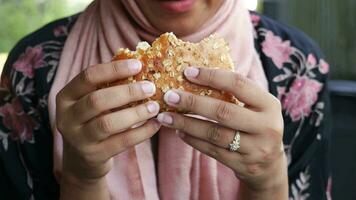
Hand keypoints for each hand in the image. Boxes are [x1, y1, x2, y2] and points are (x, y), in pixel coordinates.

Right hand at [56, 59, 160, 182]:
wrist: (81, 161)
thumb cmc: (92, 121)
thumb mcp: (92, 101)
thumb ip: (108, 84)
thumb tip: (138, 63)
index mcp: (66, 97)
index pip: (88, 76)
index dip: (114, 69)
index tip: (138, 65)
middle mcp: (67, 117)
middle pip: (97, 100)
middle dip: (127, 92)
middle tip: (150, 87)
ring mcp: (78, 139)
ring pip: (108, 123)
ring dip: (136, 113)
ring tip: (155, 107)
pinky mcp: (94, 156)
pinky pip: (122, 142)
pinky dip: (142, 132)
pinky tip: (155, 124)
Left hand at [157, 67, 287, 196]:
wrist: (270, 165)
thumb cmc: (256, 126)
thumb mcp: (255, 107)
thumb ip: (235, 93)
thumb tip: (194, 74)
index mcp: (269, 104)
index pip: (239, 84)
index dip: (212, 76)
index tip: (188, 72)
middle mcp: (266, 126)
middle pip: (223, 111)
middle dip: (193, 102)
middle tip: (170, 96)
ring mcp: (256, 149)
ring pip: (214, 134)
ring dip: (186, 124)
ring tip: (166, 116)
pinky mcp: (243, 165)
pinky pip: (212, 151)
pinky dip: (192, 140)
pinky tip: (179, 131)